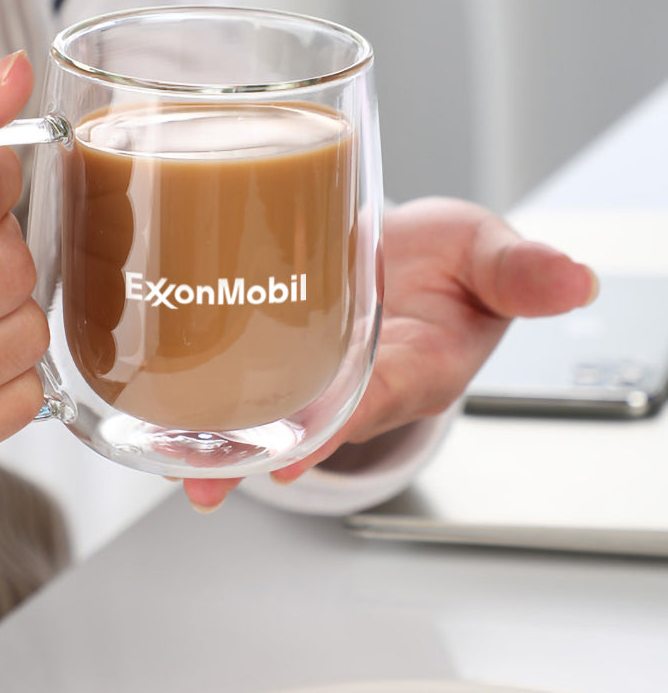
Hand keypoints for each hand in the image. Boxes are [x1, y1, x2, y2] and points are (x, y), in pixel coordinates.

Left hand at [183, 196, 597, 510]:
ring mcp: (311, 364)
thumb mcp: (489, 256)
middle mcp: (354, 378)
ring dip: (213, 433)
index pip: (373, 401)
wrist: (411, 252)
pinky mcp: (277, 336)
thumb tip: (573, 277)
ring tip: (159, 450)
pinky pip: (240, 366)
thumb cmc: (452, 264)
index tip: (290, 456)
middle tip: (194, 476)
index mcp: (412, 366)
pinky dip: (202, 381)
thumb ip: (519, 272)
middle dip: (251, 454)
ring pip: (260, 408)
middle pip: (301, 424)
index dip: (334, 427)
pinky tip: (156, 385)